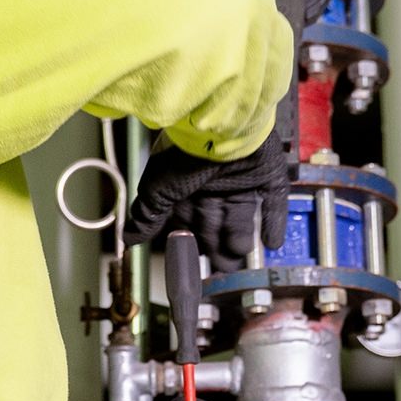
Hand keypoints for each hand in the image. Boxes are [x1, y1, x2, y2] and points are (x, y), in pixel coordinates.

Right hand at [124, 130, 288, 271]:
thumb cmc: (182, 156)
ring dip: (240, 240)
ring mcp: (241, 181)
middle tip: (221, 271)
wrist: (219, 129)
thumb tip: (127, 240)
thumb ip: (146, 218)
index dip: (190, 243)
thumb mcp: (156, 190)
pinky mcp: (266, 176)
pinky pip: (272, 203)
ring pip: (241, 218)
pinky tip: (272, 245)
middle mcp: (213, 186)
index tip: (191, 264)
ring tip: (239, 259)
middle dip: (216, 248)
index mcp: (186, 188)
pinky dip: (273, 223)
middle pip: (215, 224)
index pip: (188, 223)